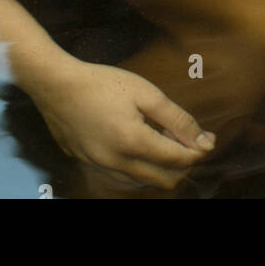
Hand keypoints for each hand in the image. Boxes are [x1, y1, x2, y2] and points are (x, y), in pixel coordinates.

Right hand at [29, 60, 216, 190]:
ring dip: (161, 167)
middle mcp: (118, 164)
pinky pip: (124, 176)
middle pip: (164, 181)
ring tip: (162, 137)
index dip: (197, 151)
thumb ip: (177, 119)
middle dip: (182, 164)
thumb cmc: (102, 83)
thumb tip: (203, 141)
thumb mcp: (145, 92)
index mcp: (134, 144)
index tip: (207, 138)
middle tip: (186, 139)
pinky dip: (139, 166)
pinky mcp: (89, 164)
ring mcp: (101, 167)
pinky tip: (137, 141)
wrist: (56, 85)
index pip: (178, 161)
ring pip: (144, 182)